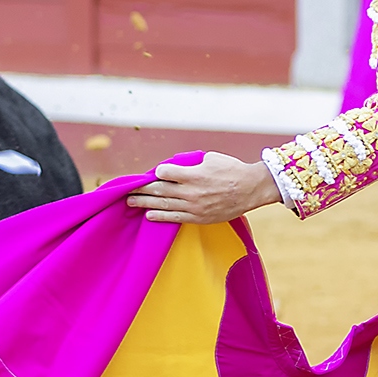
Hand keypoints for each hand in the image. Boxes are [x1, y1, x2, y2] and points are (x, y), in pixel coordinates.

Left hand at [125, 153, 281, 223]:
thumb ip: (191, 163)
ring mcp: (194, 206)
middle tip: (126, 190)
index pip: (164, 173)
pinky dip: (159, 216)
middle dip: (141, 190)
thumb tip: (175, 166)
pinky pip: (174, 218)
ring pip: (163, 205)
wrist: (251, 189)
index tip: (154, 173)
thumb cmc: (231, 170)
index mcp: (193, 174)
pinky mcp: (198, 218)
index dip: (157, 172)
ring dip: (144, 203)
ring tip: (130, 203)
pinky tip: (149, 215)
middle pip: (159, 190)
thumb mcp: (210, 158)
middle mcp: (191, 191)